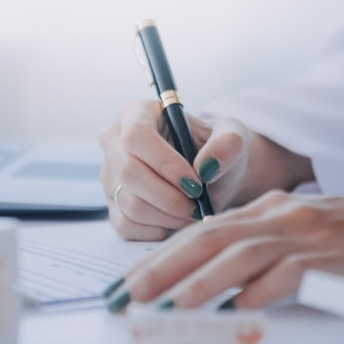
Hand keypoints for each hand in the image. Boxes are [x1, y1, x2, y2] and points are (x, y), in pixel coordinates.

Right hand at [99, 99, 308, 240]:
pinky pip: (126, 226)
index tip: (195, 183)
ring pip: (129, 204)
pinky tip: (177, 220)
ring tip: (193, 212)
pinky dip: (157, 230)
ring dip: (168, 216)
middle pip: (128, 172)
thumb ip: (228, 145)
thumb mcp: (233, 137)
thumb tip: (205, 167)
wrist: (211, 176)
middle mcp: (114, 142)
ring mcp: (110, 176)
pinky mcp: (112, 205)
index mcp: (137, 113)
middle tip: (198, 205)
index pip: (136, 136)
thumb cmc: (217, 149)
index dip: (165, 163)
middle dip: (169, 197)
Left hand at [106, 186, 343, 309]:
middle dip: (162, 268)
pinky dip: (260, 291)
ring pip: (239, 253)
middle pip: (208, 239)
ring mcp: (308, 235)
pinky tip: (237, 309)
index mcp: (272, 210)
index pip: (203, 231)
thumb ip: (270, 251)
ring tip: (166, 305)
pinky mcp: (337, 258)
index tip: (131, 283)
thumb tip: (231, 289)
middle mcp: (282, 217)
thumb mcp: (312, 231)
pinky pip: (290, 274)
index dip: (161, 256)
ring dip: (199, 281)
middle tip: (127, 295)